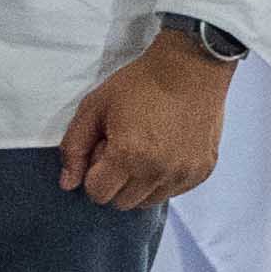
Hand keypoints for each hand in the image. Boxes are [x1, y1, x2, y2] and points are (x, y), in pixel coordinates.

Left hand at [60, 41, 235, 211]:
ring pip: (148, 202)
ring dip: (138, 184)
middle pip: (122, 202)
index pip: (98, 194)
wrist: (190, 69)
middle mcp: (159, 172)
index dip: (93, 173)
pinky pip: (172, 192)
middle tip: (122, 149)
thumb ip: (74, 147)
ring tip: (143, 150)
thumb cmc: (139, 84)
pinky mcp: (202, 171)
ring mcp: (184, 174)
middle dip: (114, 182)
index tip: (102, 150)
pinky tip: (163, 151)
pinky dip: (162, 180)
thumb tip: (68, 183)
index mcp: (129, 156)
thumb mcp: (94, 107)